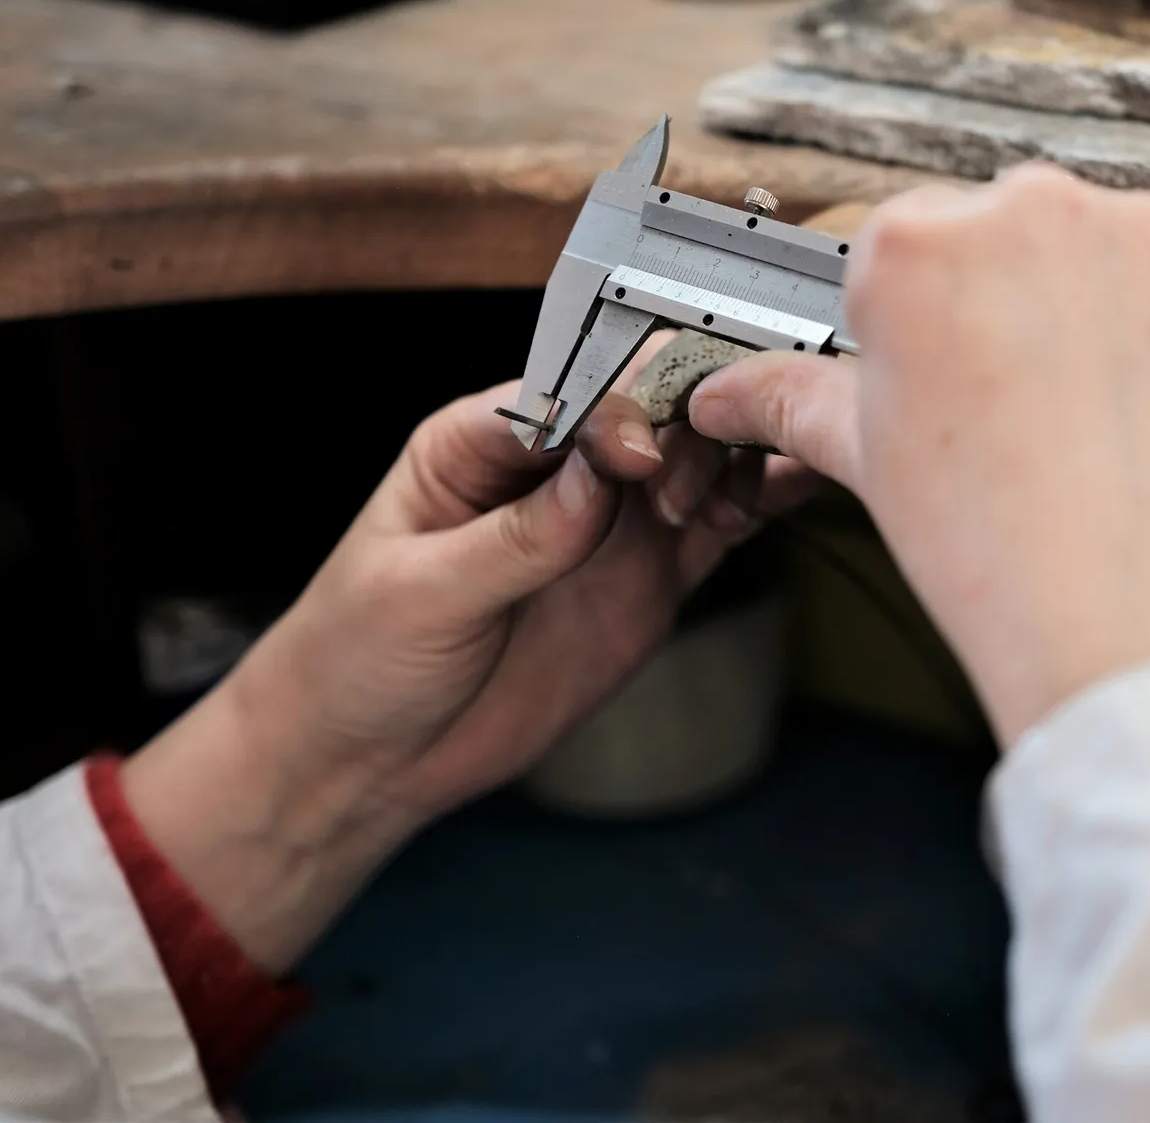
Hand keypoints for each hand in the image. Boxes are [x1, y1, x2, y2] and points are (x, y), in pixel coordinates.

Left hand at [124, 348, 816, 973]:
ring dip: (732, 458)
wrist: (372, 759)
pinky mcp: (648, 579)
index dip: (619, 405)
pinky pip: (718, 528)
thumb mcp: (419, 594)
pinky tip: (792, 486)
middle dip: (689, 424)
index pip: (570, 390)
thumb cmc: (357, 656)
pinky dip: (758, 503)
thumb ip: (516, 535)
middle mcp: (559, 468)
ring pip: (697, 458)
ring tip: (746, 492)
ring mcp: (610, 523)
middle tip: (695, 486)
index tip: (643, 454)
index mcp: (483, 440)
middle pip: (651, 407)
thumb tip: (598, 474)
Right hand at [690, 166, 1149, 746]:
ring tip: (1115, 433)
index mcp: (919, 251)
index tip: (959, 384)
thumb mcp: (877, 468)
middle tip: (1037, 419)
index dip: (935, 328)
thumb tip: (731, 394)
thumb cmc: (1004, 560)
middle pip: (1021, 240)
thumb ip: (800, 402)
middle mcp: (1037, 213)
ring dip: (1118, 322)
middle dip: (1026, 312)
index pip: (912, 251)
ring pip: (1124, 260)